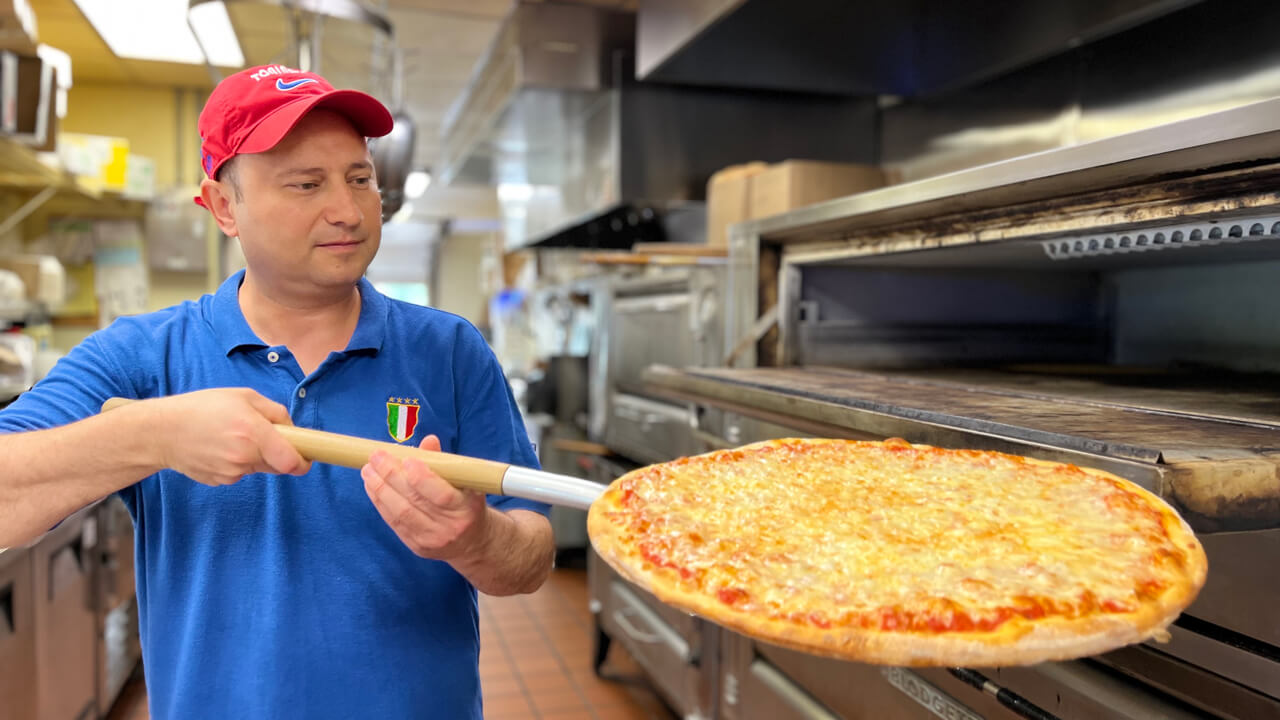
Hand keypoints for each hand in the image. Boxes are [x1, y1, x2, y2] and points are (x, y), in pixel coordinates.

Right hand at [148, 388, 309, 484]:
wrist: (161, 432)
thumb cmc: (202, 408)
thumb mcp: (243, 397)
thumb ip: (274, 412)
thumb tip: (293, 429)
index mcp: (253, 432)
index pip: (291, 461)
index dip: (303, 461)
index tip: (307, 456)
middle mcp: (244, 456)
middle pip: (278, 464)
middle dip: (277, 452)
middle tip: (260, 434)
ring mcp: (231, 472)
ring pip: (258, 467)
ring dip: (255, 455)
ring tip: (231, 436)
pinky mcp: (220, 481)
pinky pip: (240, 472)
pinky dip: (237, 462)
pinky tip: (219, 447)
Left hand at [361, 434, 490, 561]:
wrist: (473, 542)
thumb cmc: (467, 505)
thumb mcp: (466, 483)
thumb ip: (446, 463)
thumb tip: (428, 441)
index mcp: (466, 508)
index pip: (441, 494)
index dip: (421, 477)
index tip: (406, 459)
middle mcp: (449, 526)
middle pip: (414, 501)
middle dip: (391, 476)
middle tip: (377, 457)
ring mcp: (431, 539)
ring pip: (400, 512)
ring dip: (380, 488)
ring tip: (368, 470)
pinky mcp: (416, 546)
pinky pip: (394, 522)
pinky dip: (380, 502)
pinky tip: (371, 486)